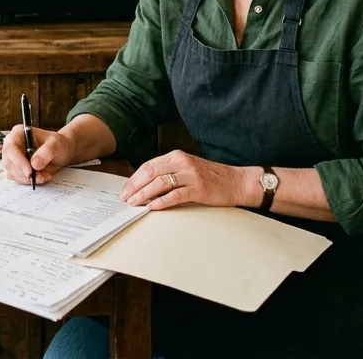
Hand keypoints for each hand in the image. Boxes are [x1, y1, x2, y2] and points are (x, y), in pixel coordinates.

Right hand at [1, 125, 76, 186]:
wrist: (60, 152)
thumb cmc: (57, 144)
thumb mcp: (56, 145)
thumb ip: (47, 152)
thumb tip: (34, 164)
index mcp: (18, 133)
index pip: (11, 147)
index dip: (18, 161)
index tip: (30, 171)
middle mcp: (12, 145)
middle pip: (9, 162)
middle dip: (24, 173)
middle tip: (40, 177)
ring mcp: (12, 158)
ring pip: (12, 172)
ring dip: (27, 178)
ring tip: (44, 175)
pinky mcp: (15, 168)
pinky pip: (16, 178)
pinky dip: (28, 181)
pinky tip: (40, 177)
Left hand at [119, 150, 253, 210]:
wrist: (236, 182)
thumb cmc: (212, 177)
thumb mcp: (188, 168)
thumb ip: (169, 172)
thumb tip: (146, 185)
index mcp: (177, 156)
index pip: (149, 165)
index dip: (135, 178)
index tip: (125, 189)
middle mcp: (182, 162)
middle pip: (151, 173)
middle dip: (135, 186)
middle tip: (125, 198)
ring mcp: (190, 175)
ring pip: (160, 183)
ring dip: (144, 195)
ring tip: (135, 203)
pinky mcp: (198, 188)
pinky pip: (175, 195)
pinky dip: (161, 202)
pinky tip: (152, 207)